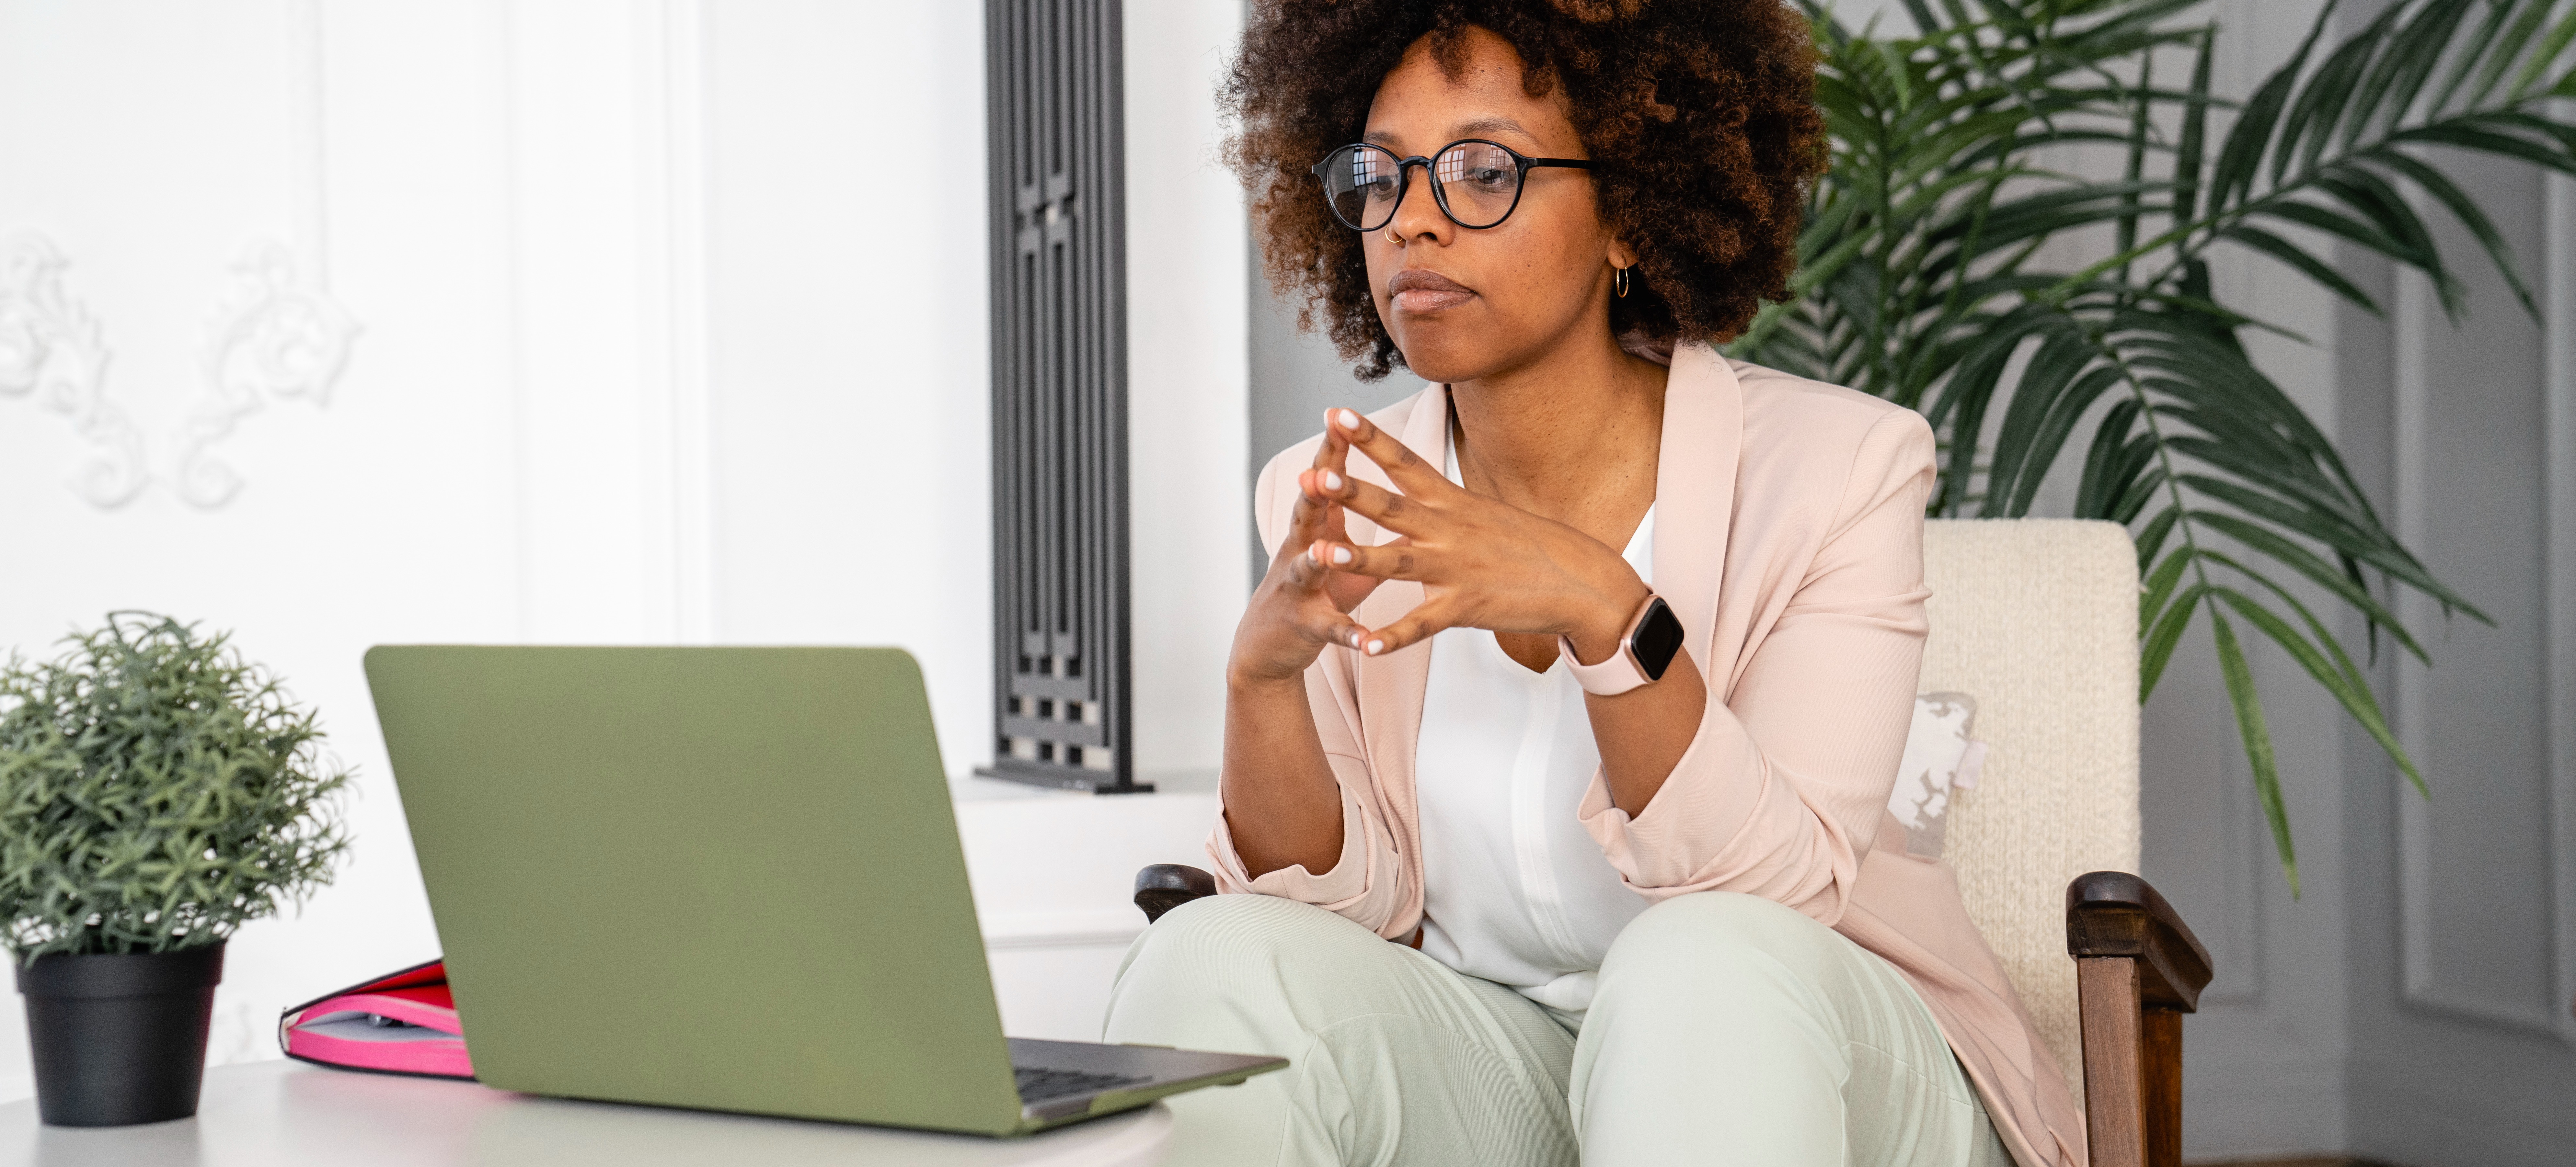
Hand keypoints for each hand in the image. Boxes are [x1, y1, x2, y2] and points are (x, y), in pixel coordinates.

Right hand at [1228, 414, 1397, 684]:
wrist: (1270, 641)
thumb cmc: (1319, 589)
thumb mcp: (1349, 552)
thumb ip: (1378, 526)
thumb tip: (1419, 497)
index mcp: (1317, 527)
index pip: (1324, 480)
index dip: (1332, 450)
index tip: (1341, 415)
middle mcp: (1301, 550)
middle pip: (1307, 514)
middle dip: (1314, 492)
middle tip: (1321, 469)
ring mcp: (1299, 588)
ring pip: (1306, 569)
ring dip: (1315, 560)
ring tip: (1324, 552)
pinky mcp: (1305, 625)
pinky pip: (1329, 629)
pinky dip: (1346, 633)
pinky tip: (1363, 639)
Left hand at [1307, 408, 1649, 661]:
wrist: (1582, 582)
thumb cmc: (1532, 547)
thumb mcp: (1484, 513)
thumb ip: (1444, 505)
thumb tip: (1417, 490)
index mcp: (1452, 503)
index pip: (1405, 462)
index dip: (1369, 438)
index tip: (1335, 414)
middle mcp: (1450, 530)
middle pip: (1391, 507)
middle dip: (1350, 492)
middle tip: (1312, 476)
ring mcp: (1457, 569)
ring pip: (1397, 562)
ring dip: (1357, 559)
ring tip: (1318, 555)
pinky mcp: (1466, 607)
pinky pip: (1422, 624)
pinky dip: (1394, 637)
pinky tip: (1367, 647)